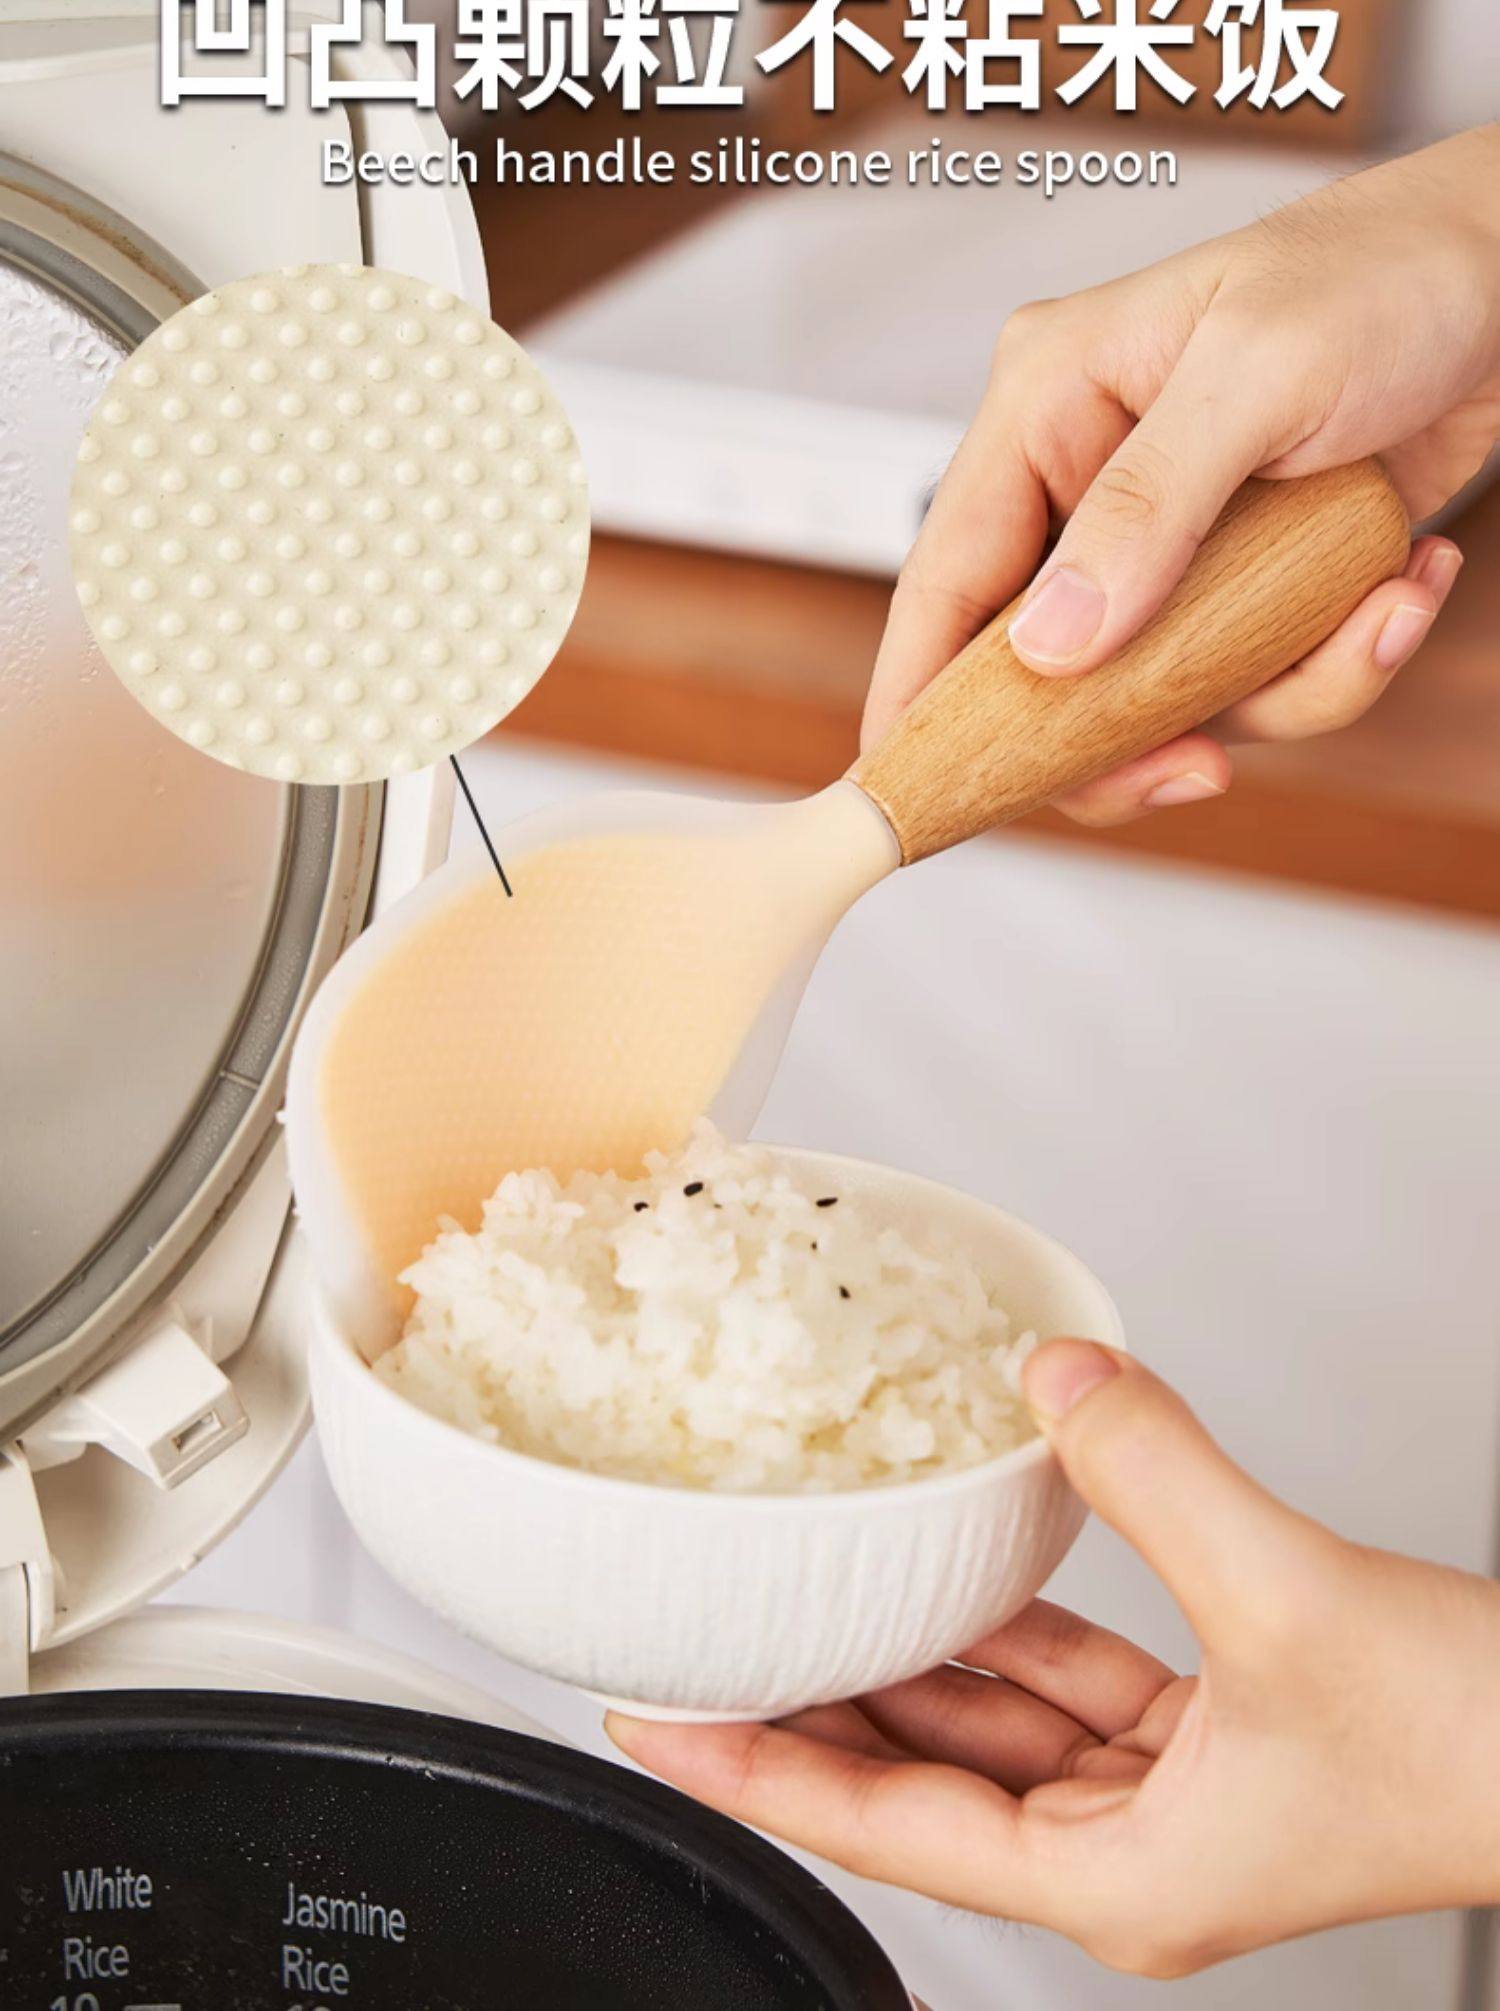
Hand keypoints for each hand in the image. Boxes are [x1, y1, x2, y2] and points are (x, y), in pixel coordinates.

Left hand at [608, 1340, 1499, 1977]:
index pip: (885, 1825)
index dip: (757, 1765)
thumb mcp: (1287, 1598)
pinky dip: (1012, 1621)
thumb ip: (1157, 1473)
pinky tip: (962, 1557)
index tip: (658, 1716)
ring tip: (808, 1585)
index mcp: (1118, 1880)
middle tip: (708, 1633)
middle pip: (919, 1777)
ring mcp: (1164, 1801)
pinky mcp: (1208, 1742)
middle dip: (813, 1702)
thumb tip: (1059, 1379)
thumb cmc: (1473, 1750)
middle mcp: (1123, 1854)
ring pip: (992, 1724)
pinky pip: (1067, 1682)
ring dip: (909, 1652)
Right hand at [865, 125, 1499, 823]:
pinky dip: (1340, 660)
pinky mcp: (1245, 582)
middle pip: (1044, 668)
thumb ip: (1148, 508)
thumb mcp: (1259, 373)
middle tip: (1197, 765)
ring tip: (1376, 610)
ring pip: (1161, 694)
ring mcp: (1171, 544)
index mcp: (1051, 405)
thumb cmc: (1387, 272)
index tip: (910, 790)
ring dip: (1280, 687)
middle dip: (1128, 731)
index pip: (949, 572)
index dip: (919, 692)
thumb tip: (1052, 643)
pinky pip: (1257, 679)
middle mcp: (1094, 483)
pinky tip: (1403, 586)